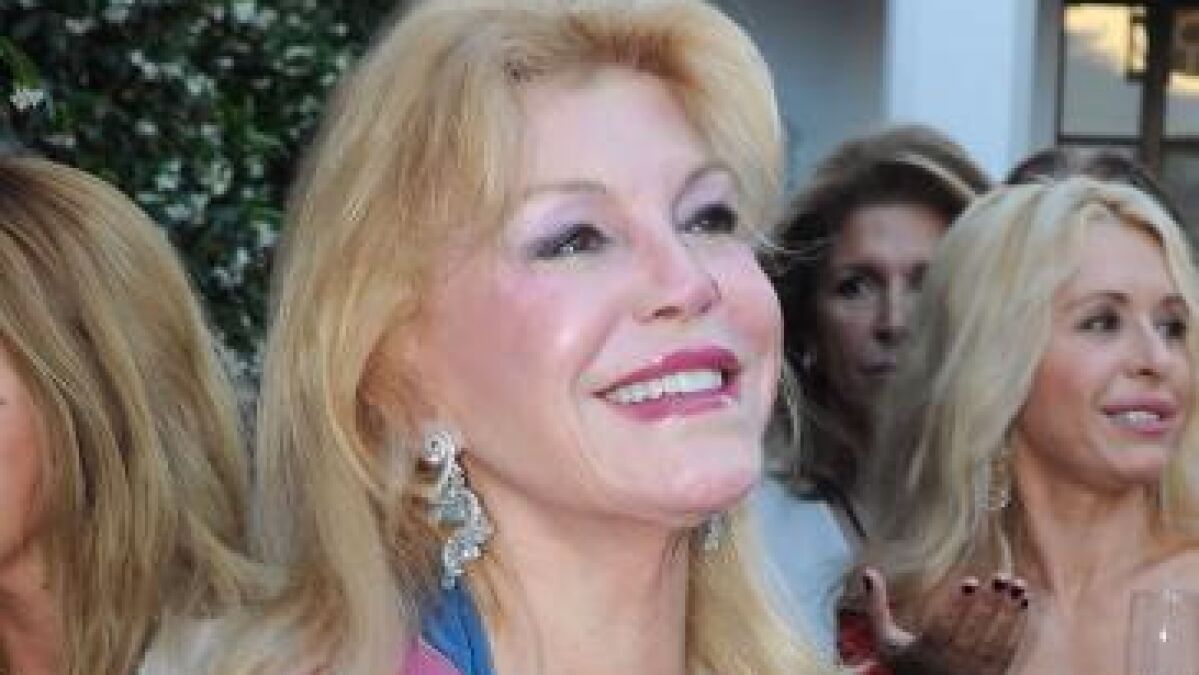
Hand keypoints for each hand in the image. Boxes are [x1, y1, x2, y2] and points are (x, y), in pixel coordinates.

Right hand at [861, 567, 1028, 674]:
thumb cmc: (905, 666)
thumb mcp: (884, 640)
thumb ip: (876, 607)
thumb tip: (867, 571)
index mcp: (925, 654)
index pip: (943, 627)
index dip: (957, 605)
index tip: (971, 581)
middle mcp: (952, 666)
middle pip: (974, 632)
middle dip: (990, 603)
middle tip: (1002, 577)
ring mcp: (974, 673)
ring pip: (995, 640)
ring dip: (1008, 612)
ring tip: (1018, 585)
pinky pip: (1008, 650)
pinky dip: (1016, 627)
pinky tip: (1022, 603)